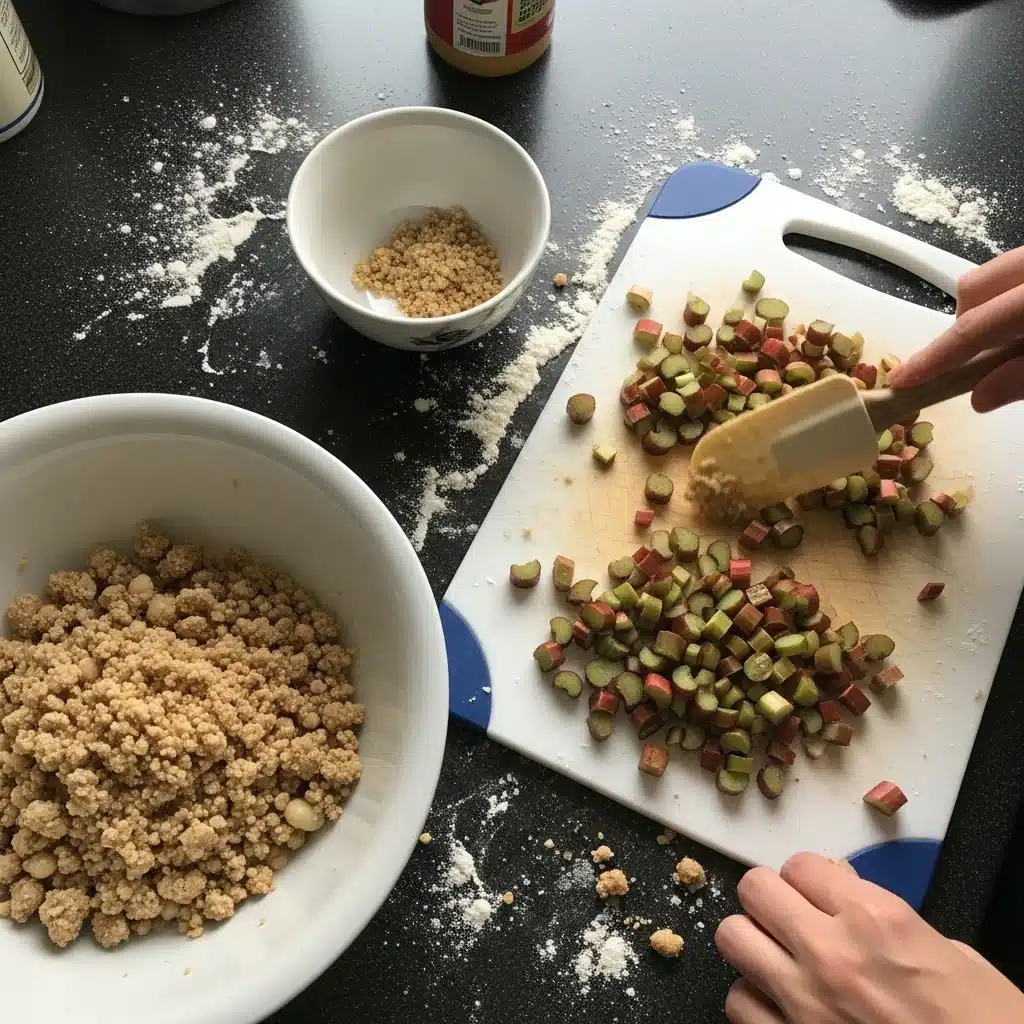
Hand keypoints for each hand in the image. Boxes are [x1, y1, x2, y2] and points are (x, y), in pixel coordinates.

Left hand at [715, 852, 1023, 1022]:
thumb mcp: (952, 956)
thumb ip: (886, 915)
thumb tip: (843, 889)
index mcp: (876, 920)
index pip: (800, 864)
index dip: (808, 878)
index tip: (817, 893)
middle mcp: (831, 953)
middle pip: (754, 889)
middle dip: (771, 899)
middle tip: (790, 917)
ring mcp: (804, 1002)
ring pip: (733, 938)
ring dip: (755, 945)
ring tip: (780, 960)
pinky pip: (739, 1002)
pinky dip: (755, 1001)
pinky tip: (781, 1006)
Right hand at [888, 247, 1023, 411]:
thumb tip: (981, 397)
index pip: (971, 329)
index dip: (935, 357)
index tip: (903, 380)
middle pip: (972, 288)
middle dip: (964, 323)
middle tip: (981, 356)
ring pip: (992, 274)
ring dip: (987, 307)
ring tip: (1009, 336)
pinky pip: (1015, 270)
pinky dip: (1010, 294)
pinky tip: (1023, 318)